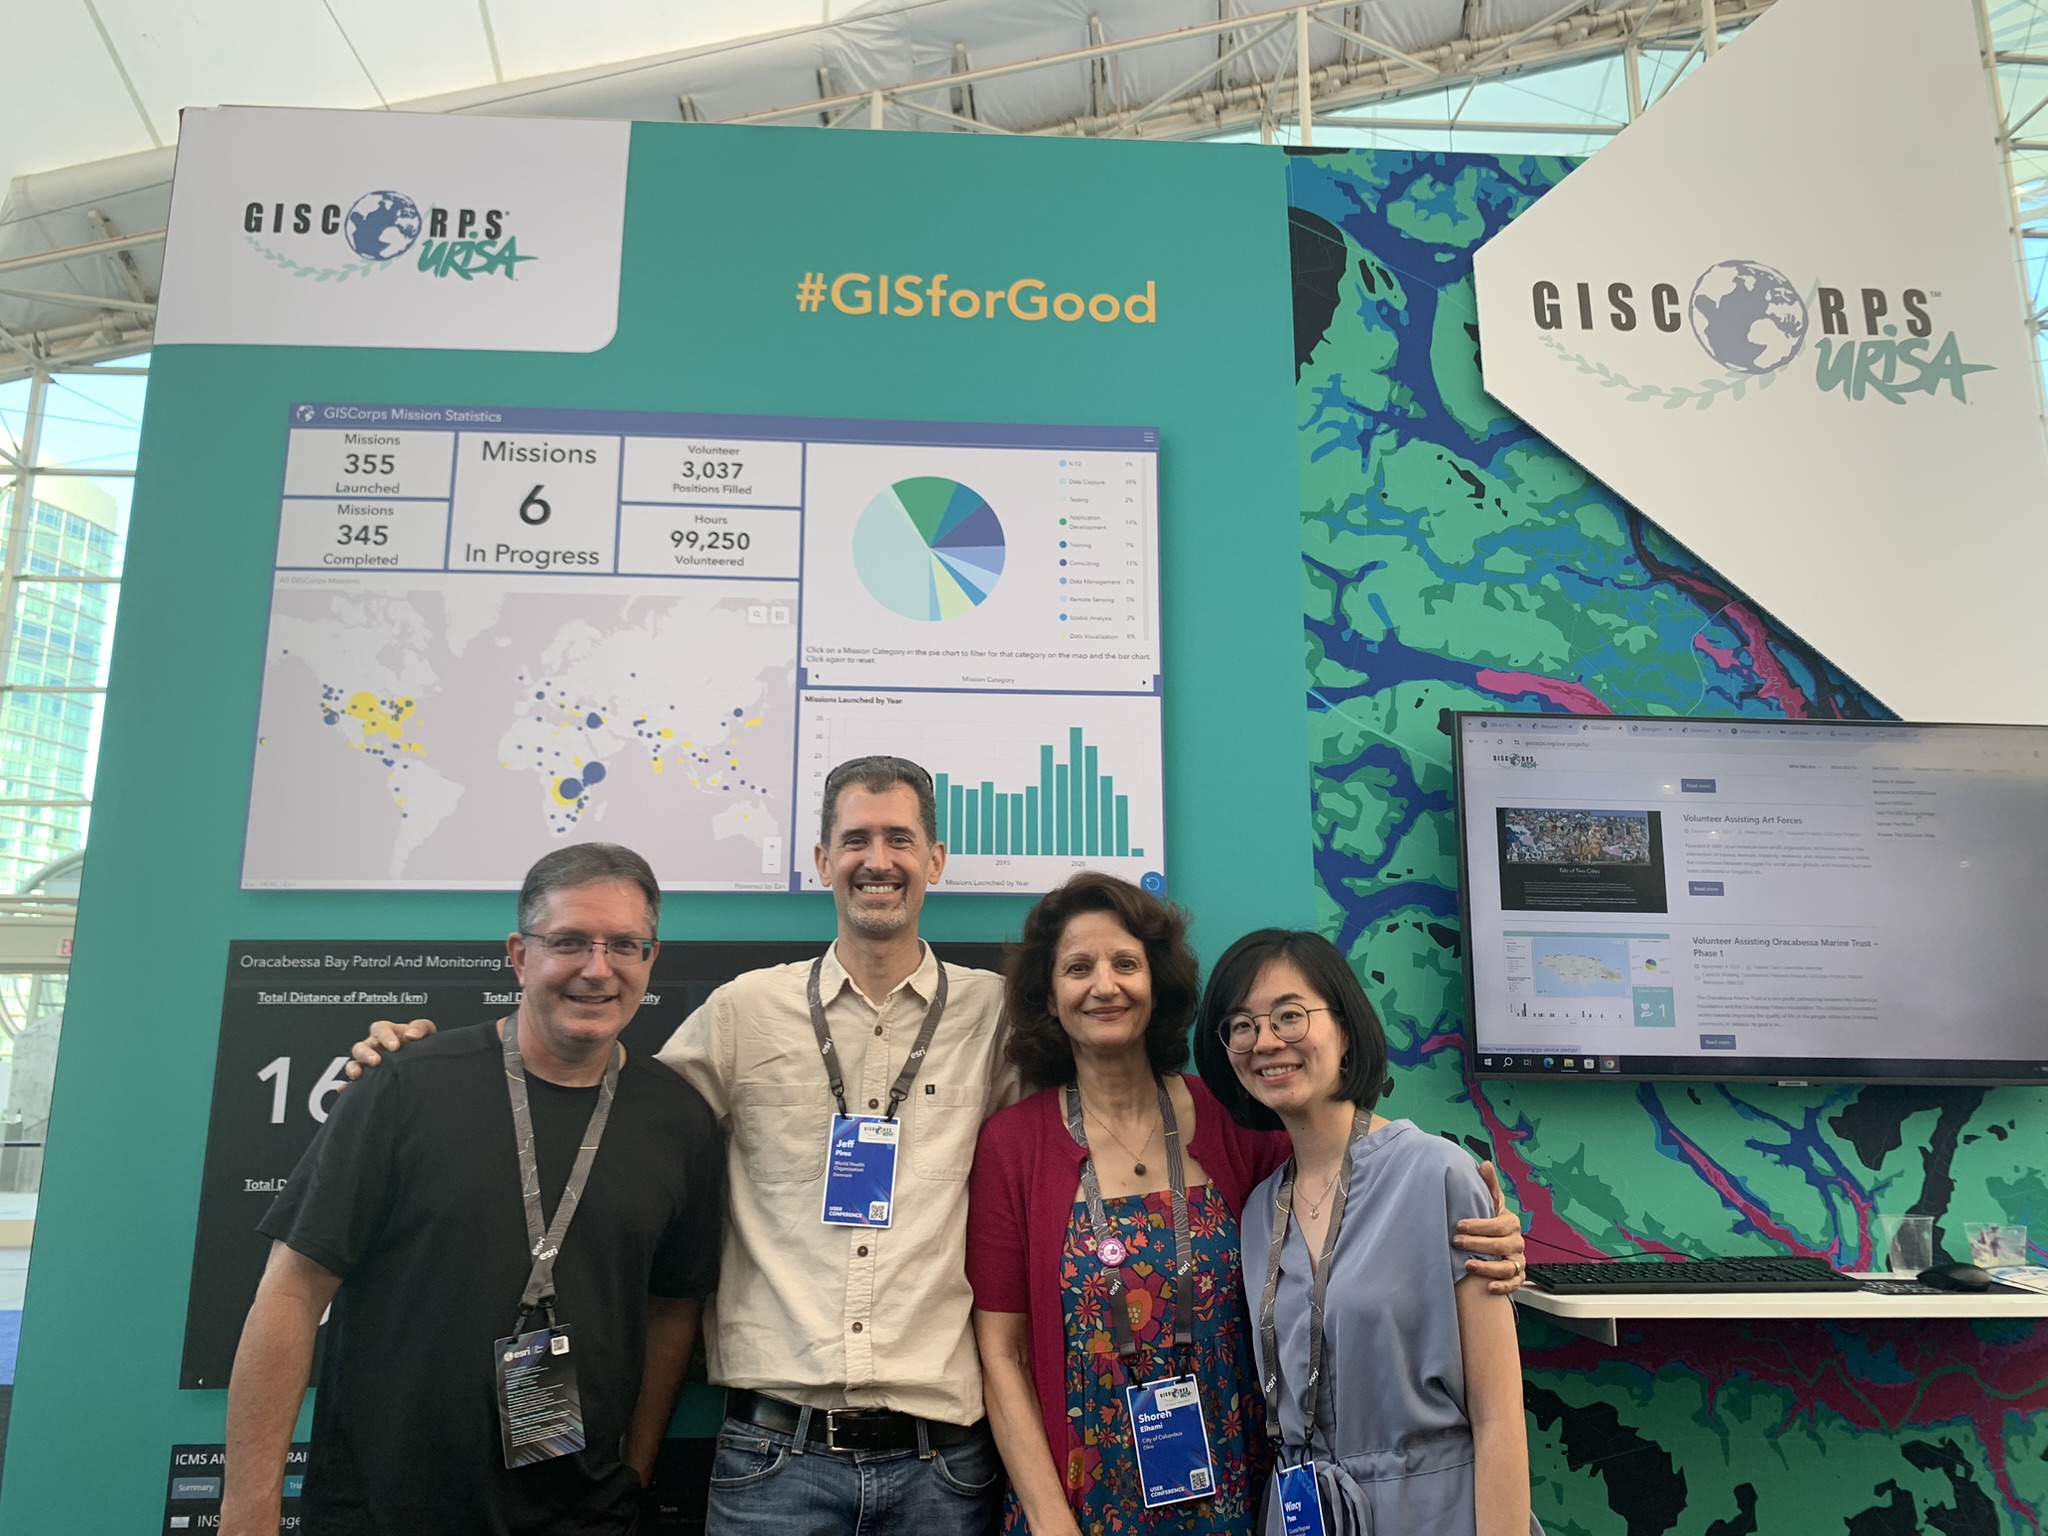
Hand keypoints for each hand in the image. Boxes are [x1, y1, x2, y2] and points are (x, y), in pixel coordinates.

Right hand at [340, 1018, 437, 1080]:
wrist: (424, 1063)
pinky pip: (351, 1083)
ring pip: (353, 1062)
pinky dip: (347, 1086)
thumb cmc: (422, 1045)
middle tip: (376, 1061)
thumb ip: (421, 1028)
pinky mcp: (365, 1079)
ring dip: (353, 1067)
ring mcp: (367, 1063)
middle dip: (366, 1053)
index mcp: (388, 1032)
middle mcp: (374, 1046)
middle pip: (361, 1046)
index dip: (385, 1036)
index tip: (394, 1046)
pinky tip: (346, 1090)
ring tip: (358, 1074)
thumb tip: (411, 1034)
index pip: (380, 1029)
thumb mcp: (426, 1031)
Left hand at [1454, 1160, 1527, 1294]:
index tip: (1459, 1225)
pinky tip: (1488, 1287)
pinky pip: (1514, 1284)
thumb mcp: (1488, 1204)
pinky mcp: (1516, 1277)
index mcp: (1510, 1223)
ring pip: (1507, 1267)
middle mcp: (1517, 1242)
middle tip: (1456, 1243)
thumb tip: (1485, 1164)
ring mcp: (1517, 1261)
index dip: (1479, 1226)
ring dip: (1488, 1267)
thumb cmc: (1488, 1221)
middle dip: (1477, 1244)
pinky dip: (1502, 1287)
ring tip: (1467, 1265)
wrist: (1492, 1243)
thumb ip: (1488, 1186)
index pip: (1498, 1225)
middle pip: (1501, 1246)